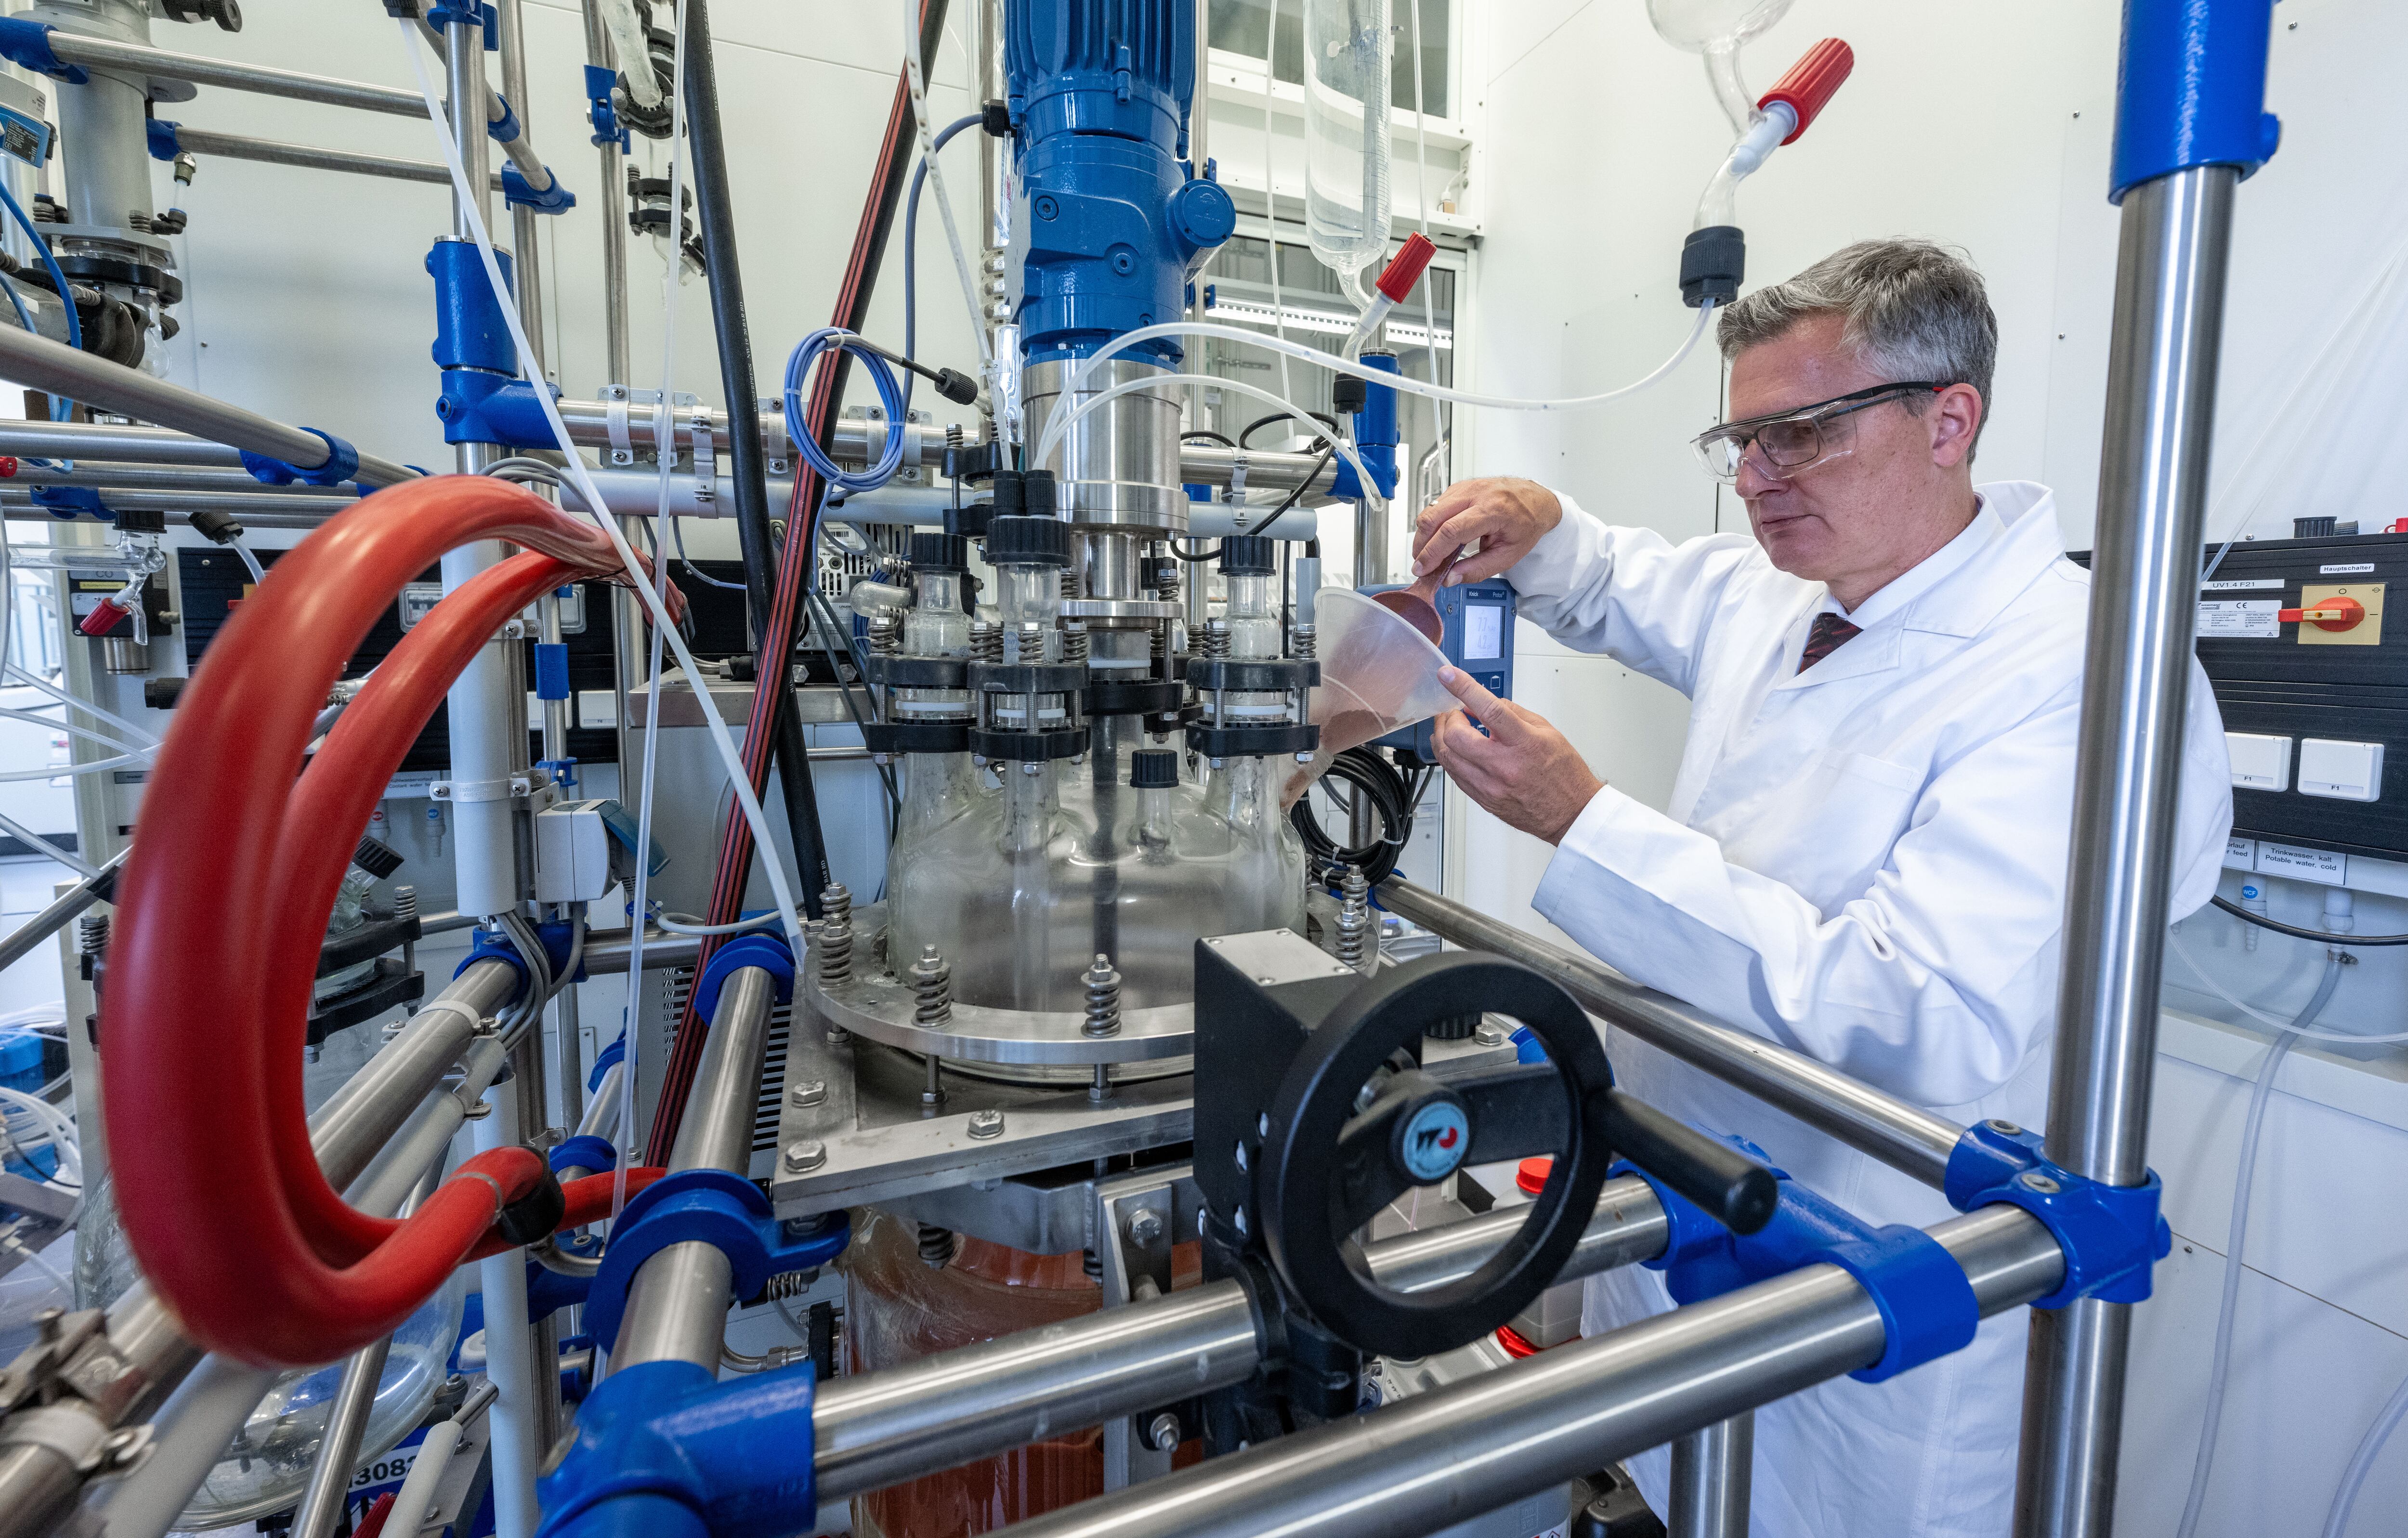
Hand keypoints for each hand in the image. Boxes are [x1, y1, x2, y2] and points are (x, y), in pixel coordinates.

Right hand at [1410, 477, 1562, 585]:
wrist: (1538, 501)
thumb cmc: (1527, 524)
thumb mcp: (1508, 555)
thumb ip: (1478, 569)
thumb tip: (1450, 578)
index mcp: (1493, 510)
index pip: (1452, 531)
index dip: (1432, 552)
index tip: (1422, 569)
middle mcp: (1478, 493)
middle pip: (1434, 517)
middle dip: (1421, 544)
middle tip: (1421, 564)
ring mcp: (1467, 486)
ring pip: (1431, 509)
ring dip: (1424, 534)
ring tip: (1429, 553)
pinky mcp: (1461, 486)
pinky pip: (1437, 504)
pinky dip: (1432, 522)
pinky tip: (1439, 536)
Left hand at [1428, 666, 1602, 844]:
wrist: (1571, 813)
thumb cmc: (1563, 773)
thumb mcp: (1546, 731)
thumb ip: (1511, 712)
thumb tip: (1481, 702)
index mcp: (1523, 743)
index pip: (1488, 709)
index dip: (1463, 689)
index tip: (1448, 675)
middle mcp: (1503, 766)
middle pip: (1455, 737)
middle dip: (1448, 718)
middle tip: (1454, 712)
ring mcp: (1490, 786)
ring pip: (1446, 757)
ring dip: (1442, 737)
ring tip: (1451, 728)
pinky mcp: (1482, 799)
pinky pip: (1453, 775)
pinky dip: (1450, 757)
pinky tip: (1457, 750)